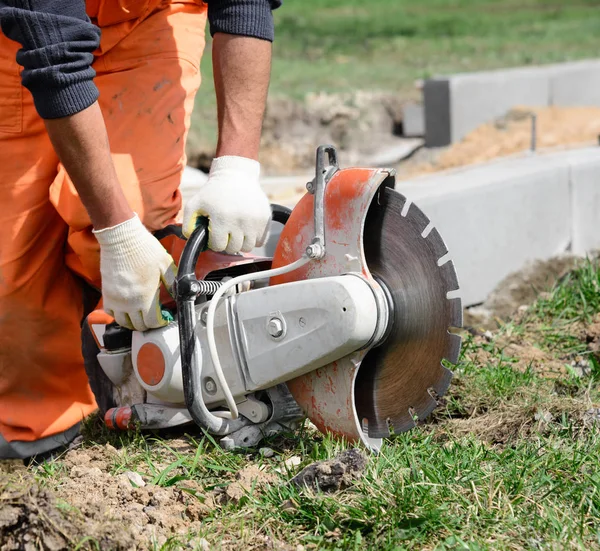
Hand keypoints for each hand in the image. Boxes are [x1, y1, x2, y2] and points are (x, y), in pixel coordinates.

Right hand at [93, 214, 175, 330]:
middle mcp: (129, 302)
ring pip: (124, 323)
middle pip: (139, 326)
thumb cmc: (144, 250)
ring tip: (142, 315)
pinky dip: (120, 315)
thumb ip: (172, 283)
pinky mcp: (107, 294)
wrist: (122, 239)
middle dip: (150, 324)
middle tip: (155, 316)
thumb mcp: (166, 265)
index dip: (161, 322)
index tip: (165, 317)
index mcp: (145, 296)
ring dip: (134, 322)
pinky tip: (127, 309)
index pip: (153, 322)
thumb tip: (177, 295)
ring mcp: (116, 300)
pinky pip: (111, 313)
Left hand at [182, 156, 270, 253]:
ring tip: (236, 232)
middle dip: (227, 243)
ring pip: (248, 247)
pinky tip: (247, 229)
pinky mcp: (266, 219)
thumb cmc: (214, 192)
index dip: (215, 241)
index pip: (219, 246)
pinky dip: (254, 239)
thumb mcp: (196, 203)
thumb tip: (191, 240)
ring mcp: (255, 221)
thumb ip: (188, 223)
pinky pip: (261, 241)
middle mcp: (240, 220)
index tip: (215, 233)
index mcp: (222, 217)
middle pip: (234, 248)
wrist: (237, 176)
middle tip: (226, 232)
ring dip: (241, 242)